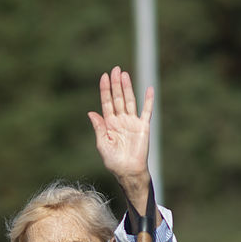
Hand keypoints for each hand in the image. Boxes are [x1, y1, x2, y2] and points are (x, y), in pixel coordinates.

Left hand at [88, 66, 153, 202]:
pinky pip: (146, 111)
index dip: (105, 90)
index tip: (104, 77)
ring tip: (124, 74)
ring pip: (130, 101)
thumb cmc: (114, 161)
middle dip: (116, 84)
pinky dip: (148, 100)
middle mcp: (121, 120)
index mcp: (109, 124)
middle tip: (115, 69)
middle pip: (118, 98)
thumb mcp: (102, 144)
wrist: (128, 171)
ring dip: (127, 88)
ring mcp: (132, 122)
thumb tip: (91, 112)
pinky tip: (149, 89)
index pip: (106, 103)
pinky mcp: (143, 127)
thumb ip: (99, 128)